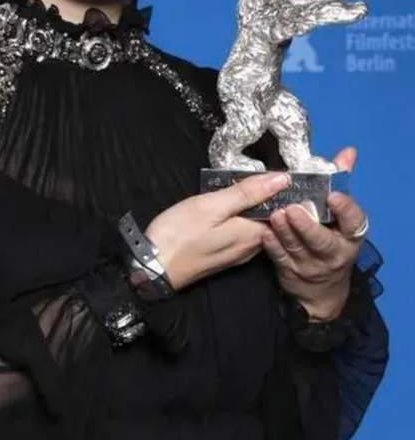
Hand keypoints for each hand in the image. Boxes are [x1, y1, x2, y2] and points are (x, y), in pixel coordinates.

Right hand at [144, 171, 291, 291]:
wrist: (152, 266)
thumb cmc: (181, 233)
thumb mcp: (213, 205)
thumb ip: (248, 192)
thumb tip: (283, 179)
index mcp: (254, 235)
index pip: (284, 213)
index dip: (286, 192)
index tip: (283, 173)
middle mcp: (252, 249)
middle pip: (272, 219)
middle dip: (272, 198)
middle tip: (264, 174)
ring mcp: (238, 255)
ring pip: (256, 225)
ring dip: (256, 207)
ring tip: (248, 185)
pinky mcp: (225, 256)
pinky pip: (243, 233)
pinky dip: (243, 217)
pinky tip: (232, 206)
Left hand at [261, 146, 367, 319]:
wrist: (322, 288)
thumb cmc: (331, 237)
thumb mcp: (340, 215)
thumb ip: (339, 181)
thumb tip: (348, 152)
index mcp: (350, 235)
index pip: (354, 222)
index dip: (346, 210)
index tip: (333, 195)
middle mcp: (334, 252)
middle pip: (322, 241)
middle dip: (307, 226)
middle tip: (293, 209)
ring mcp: (311, 264)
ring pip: (297, 248)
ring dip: (285, 232)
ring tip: (275, 214)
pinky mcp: (290, 271)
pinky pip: (279, 257)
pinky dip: (271, 245)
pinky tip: (263, 232)